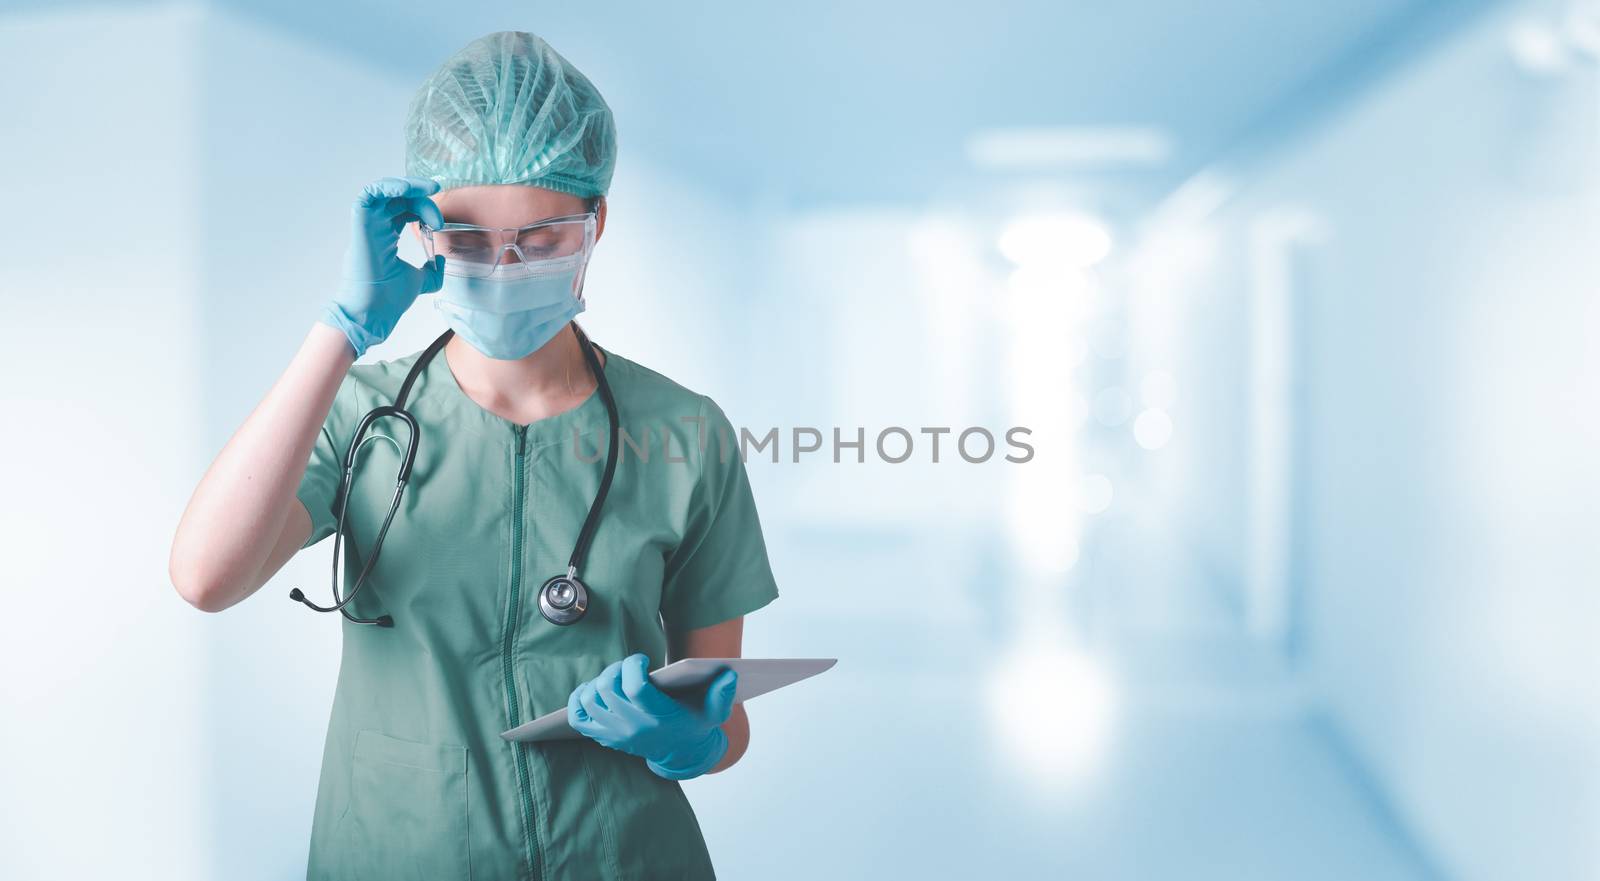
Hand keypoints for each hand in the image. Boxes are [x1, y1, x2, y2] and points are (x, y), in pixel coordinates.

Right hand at [319, 176, 446, 357]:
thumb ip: (432, 271)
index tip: (440, 222)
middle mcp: (376, 228)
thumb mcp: (420, 281)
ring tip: (428, 190)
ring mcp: (367, 225)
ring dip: (407, 186)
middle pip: (397, 198)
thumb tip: (442, 259)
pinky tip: (406, 189)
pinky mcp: (361, 225)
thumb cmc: (388, 299)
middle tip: (437, 207)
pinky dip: (387, 186)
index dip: (423, 207)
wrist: (373, 313)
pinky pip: (368, 195)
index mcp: (386, 236)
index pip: (405, 210)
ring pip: (384, 191)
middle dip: (420, 196)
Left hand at [567, 653, 737, 780]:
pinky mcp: (604, 736)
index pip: (634, 688)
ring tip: (616, 677)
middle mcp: (633, 727)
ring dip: (598, 681)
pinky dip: (580, 699)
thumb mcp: (714, 711)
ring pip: (589, 700)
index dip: (633, 666)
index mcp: (659, 718)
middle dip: (615, 669)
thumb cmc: (695, 724)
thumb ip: (722, 694)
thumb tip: (729, 673)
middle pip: (607, 689)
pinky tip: (594, 690)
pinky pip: (578, 716)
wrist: (681, 754)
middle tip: (629, 666)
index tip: (643, 658)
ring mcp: (615, 733)